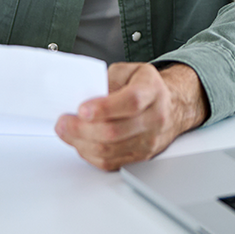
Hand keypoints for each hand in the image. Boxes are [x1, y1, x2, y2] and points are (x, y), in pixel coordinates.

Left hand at [55, 62, 209, 170]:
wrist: (170, 106)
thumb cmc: (145, 86)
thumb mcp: (128, 71)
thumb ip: (108, 79)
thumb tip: (85, 96)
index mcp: (151, 91)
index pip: (131, 102)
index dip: (104, 107)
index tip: (82, 109)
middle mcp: (154, 118)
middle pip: (115, 131)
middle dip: (82, 129)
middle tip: (63, 122)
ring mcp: (148, 140)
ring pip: (110, 151)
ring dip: (81, 143)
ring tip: (66, 132)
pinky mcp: (141, 157)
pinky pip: (111, 162)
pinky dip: (90, 154)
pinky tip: (80, 143)